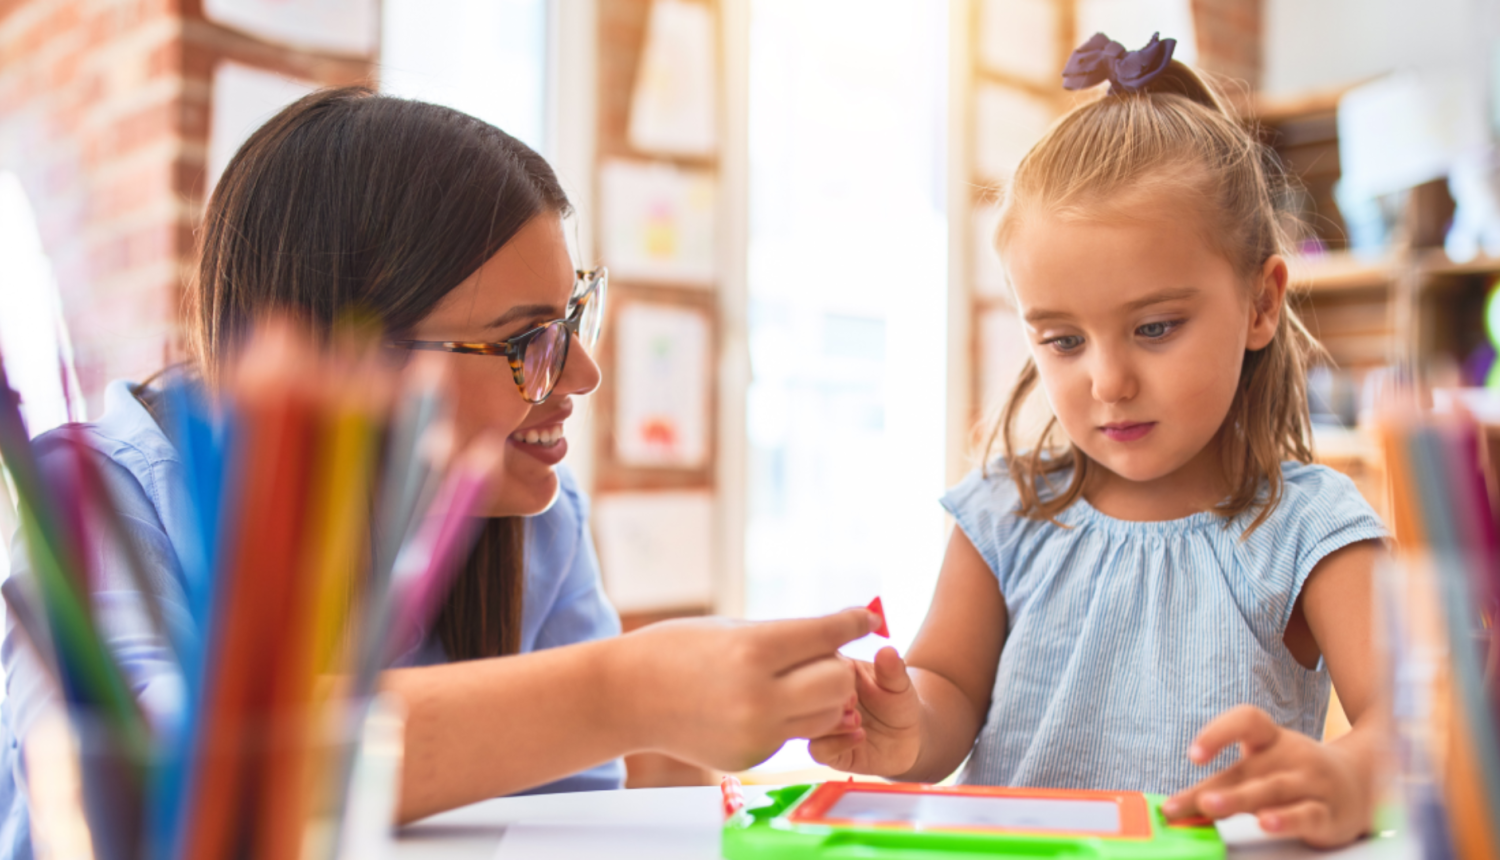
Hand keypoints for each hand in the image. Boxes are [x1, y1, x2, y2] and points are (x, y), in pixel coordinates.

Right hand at [610, 607, 880, 771]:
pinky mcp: (749, 757)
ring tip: (794, 680)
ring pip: (825, 715)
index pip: (828, 634)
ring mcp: (755, 733)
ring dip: (821, 695)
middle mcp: (759, 697)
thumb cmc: (676, 650)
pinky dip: (789, 718)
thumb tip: (838, 636)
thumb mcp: (732, 629)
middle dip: (835, 664)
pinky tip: (762, 704)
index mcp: (754, 651)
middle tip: (819, 654)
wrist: (625, 697)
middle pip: (838, 681)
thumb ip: (785, 636)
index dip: (853, 622)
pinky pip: (794, 736)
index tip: (867, 618)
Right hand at [808, 646, 922, 776]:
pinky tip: (860, 736)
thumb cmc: (898, 702)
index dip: (826, 668)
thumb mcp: (899, 684)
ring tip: (857, 720)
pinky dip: (837, 744)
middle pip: (801, 694)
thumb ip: (892, 670)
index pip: (813, 661)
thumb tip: (887, 651)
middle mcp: (819, 698)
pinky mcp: (827, 750)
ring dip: (831, 723)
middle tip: (852, 701)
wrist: (908, 737)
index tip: (849, 674)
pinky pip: (817, 750)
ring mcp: (820, 724)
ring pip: (805, 723)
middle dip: (825, 698)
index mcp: (831, 670)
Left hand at [1163, 705, 1370, 847]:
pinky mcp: (1328, 813)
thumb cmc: (1296, 775)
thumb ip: (1225, 784)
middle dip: (1214, 786)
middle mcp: (1291, 755)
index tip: (1193, 755)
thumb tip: (1179, 806)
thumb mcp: (1264, 768)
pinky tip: (1264, 824)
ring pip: (1273, 789)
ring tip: (1210, 807)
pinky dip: (1284, 820)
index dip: (1219, 732)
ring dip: (1238, 799)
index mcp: (1272, 739)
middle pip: (1248, 768)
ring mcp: (1312, 782)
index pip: (1247, 720)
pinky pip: (1306, 814)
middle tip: (1180, 804)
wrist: (1364, 783)